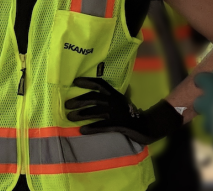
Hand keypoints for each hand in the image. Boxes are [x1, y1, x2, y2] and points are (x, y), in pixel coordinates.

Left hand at [66, 77, 183, 144]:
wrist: (146, 125)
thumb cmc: (129, 113)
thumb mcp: (120, 100)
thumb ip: (109, 96)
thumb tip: (92, 93)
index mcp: (115, 94)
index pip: (100, 84)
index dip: (87, 82)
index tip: (75, 82)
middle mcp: (115, 101)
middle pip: (94, 98)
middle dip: (79, 100)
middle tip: (67, 105)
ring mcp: (117, 113)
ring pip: (96, 112)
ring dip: (81, 114)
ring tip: (70, 117)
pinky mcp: (118, 125)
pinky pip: (102, 126)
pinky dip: (92, 128)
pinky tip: (82, 130)